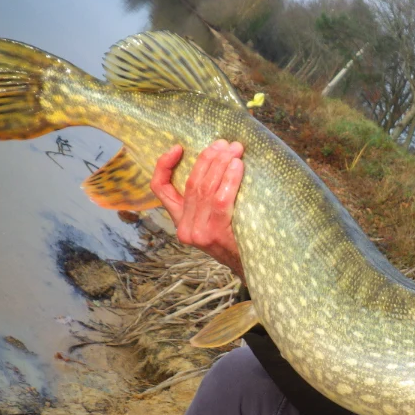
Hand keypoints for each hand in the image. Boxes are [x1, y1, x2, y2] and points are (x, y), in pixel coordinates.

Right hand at [150, 140, 244, 278]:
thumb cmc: (239, 241)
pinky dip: (229, 179)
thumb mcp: (217, 222)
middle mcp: (184, 228)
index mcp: (180, 222)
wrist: (254, 270)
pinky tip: (238, 165)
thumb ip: (209, 201)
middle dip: (208, 158)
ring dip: (220, 164)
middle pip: (191, 183)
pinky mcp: (214, 234)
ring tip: (234, 149)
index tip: (178, 148)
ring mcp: (197, 232)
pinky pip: (221, 199)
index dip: (164, 166)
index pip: (160, 189)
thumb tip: (219, 161)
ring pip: (205, 188)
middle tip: (224, 143)